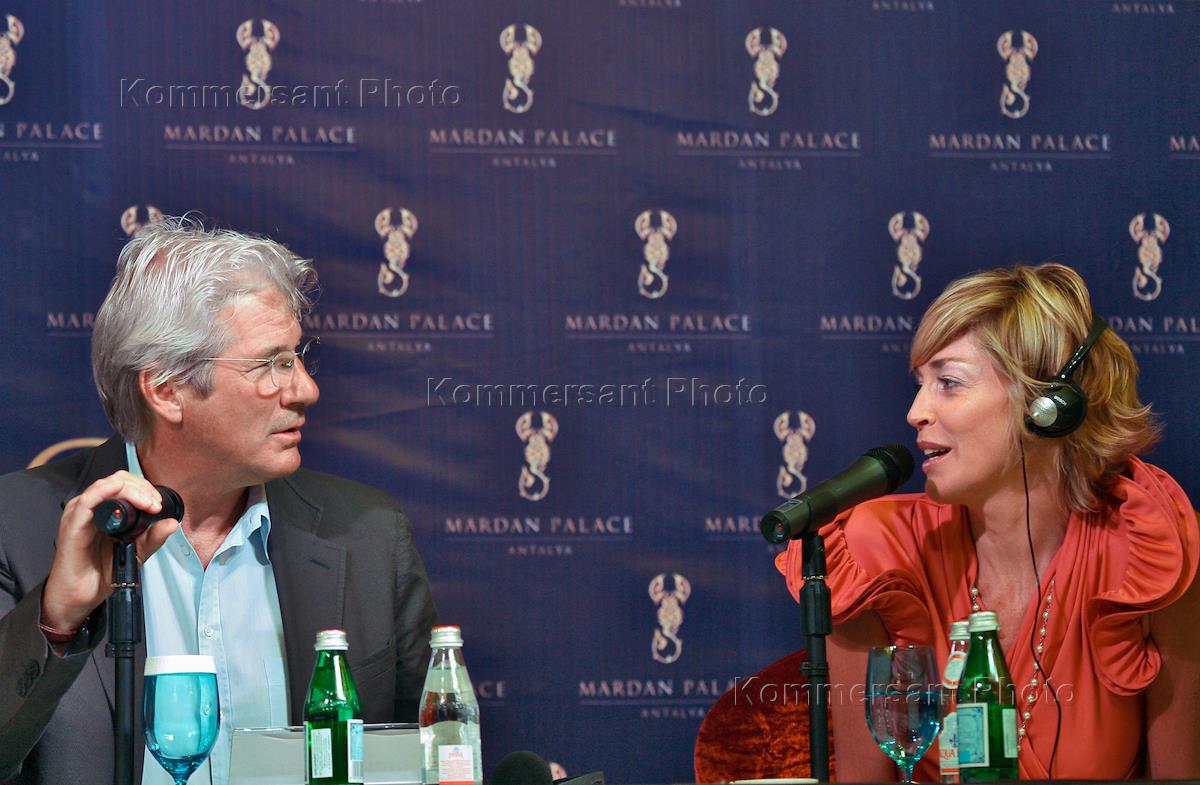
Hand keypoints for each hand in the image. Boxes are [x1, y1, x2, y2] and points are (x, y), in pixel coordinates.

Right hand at [40, 471, 179, 632]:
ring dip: (132, 490)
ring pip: (106, 485)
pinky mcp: (73, 524)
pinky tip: (126, 500)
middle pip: (118, 479)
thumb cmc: (101, 571)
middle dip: (142, 488)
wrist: (80, 597)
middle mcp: (91, 507)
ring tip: (148, 505)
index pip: (125, 483)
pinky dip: (109, 493)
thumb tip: (172, 523)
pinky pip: (89, 500)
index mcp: (104, 510)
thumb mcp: (136, 552)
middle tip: (155, 505)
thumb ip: (153, 537)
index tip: (159, 504)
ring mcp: (79, 514)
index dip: (145, 488)